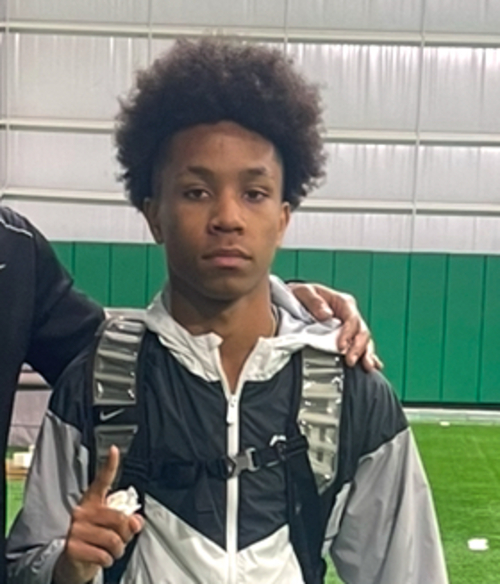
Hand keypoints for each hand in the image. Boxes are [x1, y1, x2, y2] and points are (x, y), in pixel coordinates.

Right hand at [52, 446, 143, 583]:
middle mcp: (83, 510)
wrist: (73, 562)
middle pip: (119, 519)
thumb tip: (136, 521)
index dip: (110, 464)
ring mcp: (76, 527)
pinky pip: (103, 554)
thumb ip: (128, 521)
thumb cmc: (96, 539)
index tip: (114, 449)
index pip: (103, 480)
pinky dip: (107, 560)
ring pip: (113, 540)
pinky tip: (102, 558)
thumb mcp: (114, 528)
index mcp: (94, 500)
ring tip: (112, 551)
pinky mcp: (72, 546)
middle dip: (126, 535)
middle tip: (121, 541)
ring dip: (118, 550)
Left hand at [288, 283, 382, 370]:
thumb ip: (314, 302)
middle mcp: (349, 314)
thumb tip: (326, 315)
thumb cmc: (300, 295)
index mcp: (342, 302)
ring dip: (366, 354)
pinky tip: (373, 365)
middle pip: (361, 332)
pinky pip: (360, 347)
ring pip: (364, 341)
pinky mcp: (346, 337)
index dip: (348, 333)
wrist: (294, 300)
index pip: (351, 319)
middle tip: (350, 361)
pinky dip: (367, 356)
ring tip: (367, 367)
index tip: (341, 346)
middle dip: (358, 348)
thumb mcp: (303, 292)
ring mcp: (349, 327)